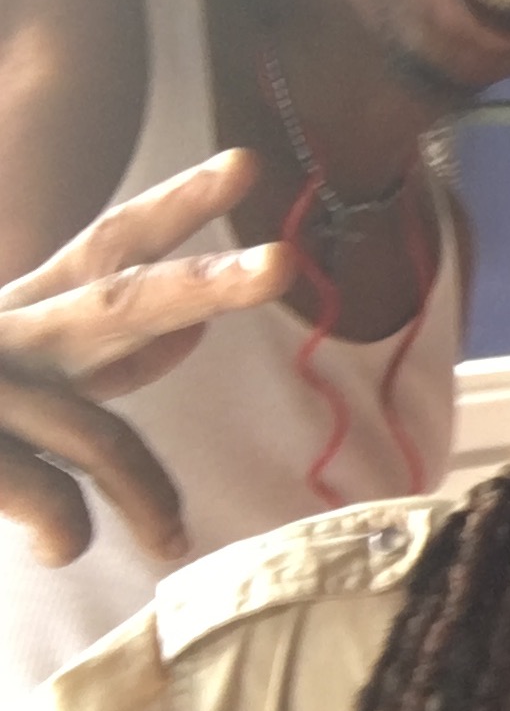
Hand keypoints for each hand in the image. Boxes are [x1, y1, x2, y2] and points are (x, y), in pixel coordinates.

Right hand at [0, 150, 292, 565]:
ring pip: (95, 433)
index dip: (178, 205)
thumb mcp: (24, 376)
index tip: (247, 162)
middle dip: (204, 282)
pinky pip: (46, 497)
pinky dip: (63, 528)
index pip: (111, 247)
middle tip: (282, 262)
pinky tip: (61, 548)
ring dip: (144, 490)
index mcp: (27, 312)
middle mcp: (9, 335)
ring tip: (170, 540)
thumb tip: (193, 335)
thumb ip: (99, 360)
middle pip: (119, 300)